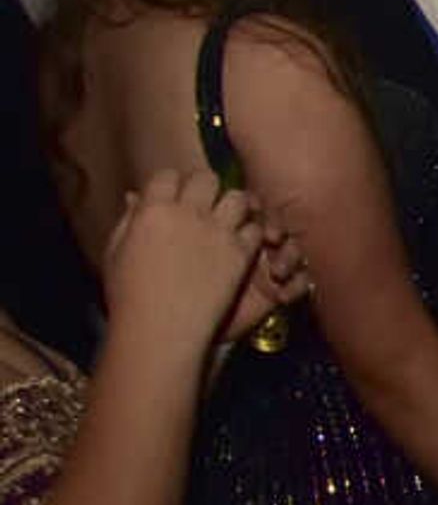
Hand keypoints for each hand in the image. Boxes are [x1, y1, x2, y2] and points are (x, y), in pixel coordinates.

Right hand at [97, 167, 267, 352]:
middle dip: (204, 187)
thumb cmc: (129, 295)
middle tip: (203, 204)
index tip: (172, 196)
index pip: (167, 175)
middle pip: (206, 178)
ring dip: (232, 206)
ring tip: (227, 221)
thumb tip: (135, 198)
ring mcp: (217, 232)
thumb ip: (129, 220)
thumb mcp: (117, 252)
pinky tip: (239, 245)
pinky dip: (249, 234)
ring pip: (238, 197)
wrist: (159, 329)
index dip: (171, 184)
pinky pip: (254, 229)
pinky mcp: (240, 253)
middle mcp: (187, 214)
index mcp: (152, 210)